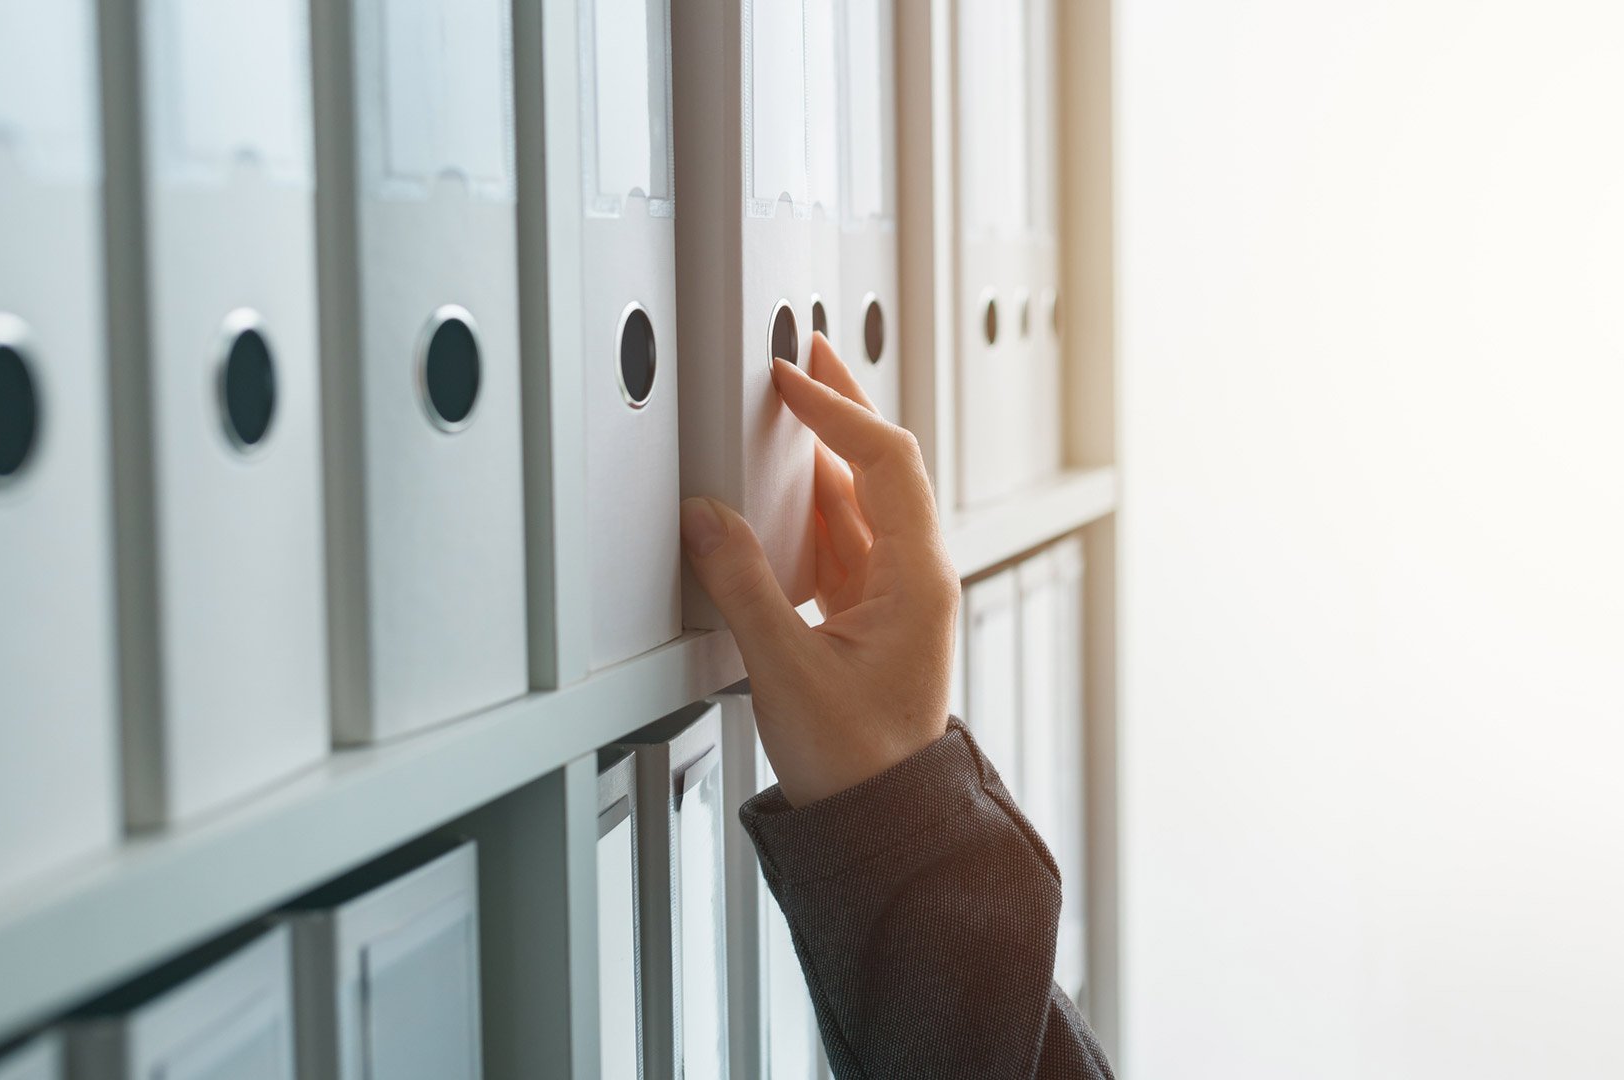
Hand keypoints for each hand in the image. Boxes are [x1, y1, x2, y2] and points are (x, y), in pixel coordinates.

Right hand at [680, 333, 959, 806]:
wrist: (880, 822)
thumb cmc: (857, 762)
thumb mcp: (786, 668)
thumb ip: (742, 584)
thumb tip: (707, 517)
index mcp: (916, 579)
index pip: (882, 461)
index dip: (835, 410)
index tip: (789, 378)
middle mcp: (914, 578)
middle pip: (881, 467)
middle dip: (842, 407)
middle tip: (806, 353)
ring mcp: (895, 596)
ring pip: (860, 502)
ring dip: (822, 456)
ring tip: (786, 412)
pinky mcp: (869, 616)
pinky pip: (842, 539)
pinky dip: (809, 506)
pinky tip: (778, 497)